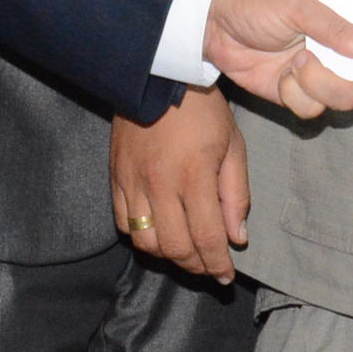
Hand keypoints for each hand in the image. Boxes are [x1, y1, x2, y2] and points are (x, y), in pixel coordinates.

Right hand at [113, 87, 250, 280]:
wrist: (159, 75)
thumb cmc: (203, 109)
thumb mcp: (233, 146)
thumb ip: (235, 194)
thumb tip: (236, 237)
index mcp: (193, 177)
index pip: (207, 238)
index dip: (218, 265)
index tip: (226, 276)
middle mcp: (159, 185)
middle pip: (174, 248)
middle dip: (195, 266)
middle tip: (209, 267)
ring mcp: (133, 182)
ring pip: (145, 241)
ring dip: (167, 255)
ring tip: (185, 250)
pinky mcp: (115, 177)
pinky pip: (123, 222)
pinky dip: (141, 235)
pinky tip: (159, 230)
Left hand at [204, 0, 352, 117]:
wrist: (212, 27)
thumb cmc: (257, 0)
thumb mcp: (297, 2)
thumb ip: (334, 25)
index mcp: (351, 14)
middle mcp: (345, 47)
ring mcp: (326, 72)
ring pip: (345, 97)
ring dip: (319, 82)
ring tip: (296, 59)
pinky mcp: (302, 94)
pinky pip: (312, 109)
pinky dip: (294, 95)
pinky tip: (281, 75)